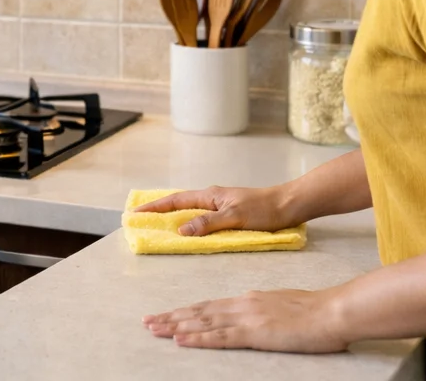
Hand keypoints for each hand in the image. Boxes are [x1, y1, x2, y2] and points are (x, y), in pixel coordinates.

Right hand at [134, 185, 296, 235]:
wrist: (289, 205)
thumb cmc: (264, 210)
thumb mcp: (234, 218)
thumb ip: (207, 223)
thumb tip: (180, 229)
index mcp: (210, 196)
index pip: (176, 200)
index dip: (155, 207)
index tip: (136, 212)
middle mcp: (212, 198)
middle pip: (179, 203)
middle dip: (159, 210)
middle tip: (140, 218)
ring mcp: (221, 205)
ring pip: (191, 210)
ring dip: (174, 216)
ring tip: (158, 225)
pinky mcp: (229, 213)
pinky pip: (202, 217)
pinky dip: (190, 222)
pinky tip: (189, 230)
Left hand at [143, 288, 349, 352]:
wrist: (331, 310)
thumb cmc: (314, 310)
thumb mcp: (281, 304)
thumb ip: (262, 309)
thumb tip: (251, 314)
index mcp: (248, 299)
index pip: (209, 305)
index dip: (186, 310)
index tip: (167, 314)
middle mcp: (241, 304)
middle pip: (199, 311)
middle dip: (172, 317)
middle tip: (148, 321)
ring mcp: (246, 318)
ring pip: (203, 322)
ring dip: (176, 326)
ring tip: (154, 329)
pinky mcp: (254, 333)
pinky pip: (220, 337)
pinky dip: (197, 338)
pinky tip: (181, 340)